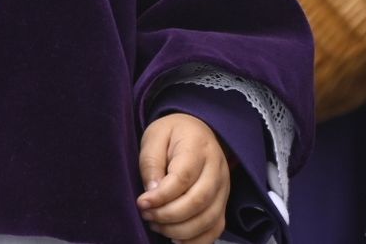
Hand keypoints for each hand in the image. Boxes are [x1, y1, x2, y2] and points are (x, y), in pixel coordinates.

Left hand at [138, 113, 229, 243]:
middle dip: (169, 215)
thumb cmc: (172, 134)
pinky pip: (216, 229)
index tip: (142, 203)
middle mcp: (217, 169)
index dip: (162, 195)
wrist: (197, 131)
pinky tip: (176, 239)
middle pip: (198, 201)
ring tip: (156, 225)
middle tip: (147, 215)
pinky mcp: (223, 203)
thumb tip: (152, 192)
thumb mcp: (154, 137)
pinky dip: (197, 240)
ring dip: (180, 230)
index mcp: (198, 147)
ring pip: (208, 219)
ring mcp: (224, 188)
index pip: (183, 177)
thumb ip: (152, 163)